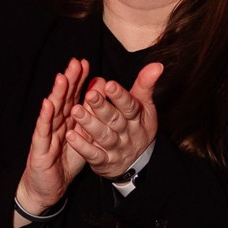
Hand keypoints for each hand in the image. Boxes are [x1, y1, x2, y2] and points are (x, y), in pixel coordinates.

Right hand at [16, 58, 90, 219]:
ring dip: (57, 94)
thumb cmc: (64, 161)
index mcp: (67, 121)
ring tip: (63, 78)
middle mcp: (55, 124)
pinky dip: (45, 117)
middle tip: (76, 63)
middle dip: (69, 81)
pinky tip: (47, 104)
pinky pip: (42, 132)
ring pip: (52, 112)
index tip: (86, 63)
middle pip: (63, 99)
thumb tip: (98, 96)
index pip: (73, 97)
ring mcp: (46, 135)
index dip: (78, 81)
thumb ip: (89, 117)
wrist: (48, 188)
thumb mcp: (83, 138)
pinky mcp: (39, 149)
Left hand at [67, 63, 161, 182]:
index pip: (130, 106)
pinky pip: (93, 155)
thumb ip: (145, 85)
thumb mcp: (145, 106)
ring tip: (75, 110)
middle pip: (115, 120)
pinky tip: (70, 135)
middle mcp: (127, 134)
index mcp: (137, 118)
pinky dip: (82, 146)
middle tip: (89, 95)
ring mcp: (116, 149)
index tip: (109, 85)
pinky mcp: (104, 162)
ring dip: (89, 124)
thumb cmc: (137, 126)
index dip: (120, 96)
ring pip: (103, 136)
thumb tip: (157, 65)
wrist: (135, 161)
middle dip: (102, 108)